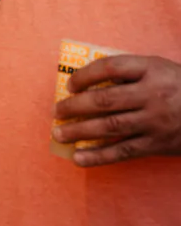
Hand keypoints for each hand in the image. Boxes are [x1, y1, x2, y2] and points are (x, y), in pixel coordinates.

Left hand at [53, 55, 180, 165]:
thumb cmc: (180, 87)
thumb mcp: (161, 69)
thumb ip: (131, 72)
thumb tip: (90, 82)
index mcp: (153, 68)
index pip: (111, 67)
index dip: (86, 75)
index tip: (70, 83)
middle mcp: (153, 94)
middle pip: (105, 100)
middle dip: (75, 106)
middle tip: (56, 111)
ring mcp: (156, 121)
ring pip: (110, 127)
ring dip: (79, 131)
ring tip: (58, 133)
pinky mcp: (158, 144)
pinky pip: (123, 151)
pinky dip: (98, 156)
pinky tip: (78, 158)